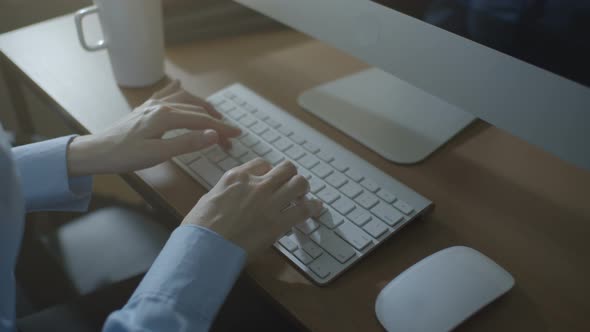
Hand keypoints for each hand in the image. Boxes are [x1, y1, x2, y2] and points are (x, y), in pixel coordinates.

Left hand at [67, 80, 240, 175]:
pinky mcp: (144, 109)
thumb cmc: (125, 156)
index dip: (222, 129)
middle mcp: (161, 106)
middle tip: (229, 137)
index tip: (237, 136)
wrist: (96, 152)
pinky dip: (176, 90)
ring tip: (214, 114)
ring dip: (202, 106)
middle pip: (196, 111)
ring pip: (184, 99)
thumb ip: (188, 142)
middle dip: (216, 123)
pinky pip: (164, 93)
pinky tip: (179, 84)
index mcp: (166, 116)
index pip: (202, 121)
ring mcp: (152, 105)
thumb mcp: (159, 154)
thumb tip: (214, 135)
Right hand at [182, 158, 323, 257]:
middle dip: (291, 176)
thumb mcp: (209, 199)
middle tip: (291, 186)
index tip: (271, 180)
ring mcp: (269, 202)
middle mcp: (256, 185)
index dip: (270, 172)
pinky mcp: (278, 223)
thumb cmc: (200, 227)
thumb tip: (231, 197)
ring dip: (303, 189)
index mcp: (236, 177)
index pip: (261, 164)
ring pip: (299, 183)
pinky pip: (304, 209)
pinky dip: (313, 208)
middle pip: (286, 169)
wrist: (203, 246)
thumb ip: (226, 193)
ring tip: (303, 196)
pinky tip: (316, 208)